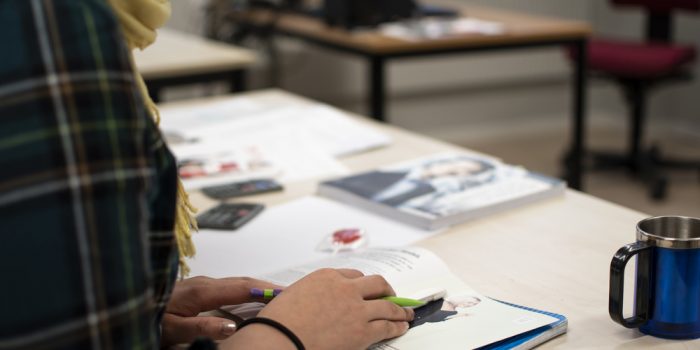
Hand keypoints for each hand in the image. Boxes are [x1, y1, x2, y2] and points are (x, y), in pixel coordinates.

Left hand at [161, 276, 281, 346]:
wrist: (129, 305)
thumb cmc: (149, 317)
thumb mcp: (173, 330)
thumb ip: (202, 328)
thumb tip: (232, 326)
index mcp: (202, 291)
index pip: (242, 288)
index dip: (265, 290)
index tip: (285, 293)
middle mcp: (205, 283)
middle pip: (243, 282)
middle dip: (267, 287)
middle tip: (290, 293)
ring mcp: (202, 284)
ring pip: (237, 283)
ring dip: (257, 288)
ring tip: (276, 295)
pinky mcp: (198, 289)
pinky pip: (229, 287)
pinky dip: (245, 290)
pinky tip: (250, 298)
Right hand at [223, 269, 413, 349]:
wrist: (281, 338)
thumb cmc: (280, 320)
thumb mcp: (295, 294)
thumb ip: (313, 293)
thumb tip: (319, 301)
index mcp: (327, 277)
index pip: (353, 275)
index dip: (362, 284)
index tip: (366, 289)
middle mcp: (345, 289)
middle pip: (376, 283)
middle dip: (386, 290)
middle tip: (391, 294)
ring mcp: (357, 310)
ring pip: (387, 305)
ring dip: (399, 309)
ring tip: (406, 312)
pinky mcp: (362, 331)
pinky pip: (387, 326)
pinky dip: (397, 326)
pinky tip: (401, 327)